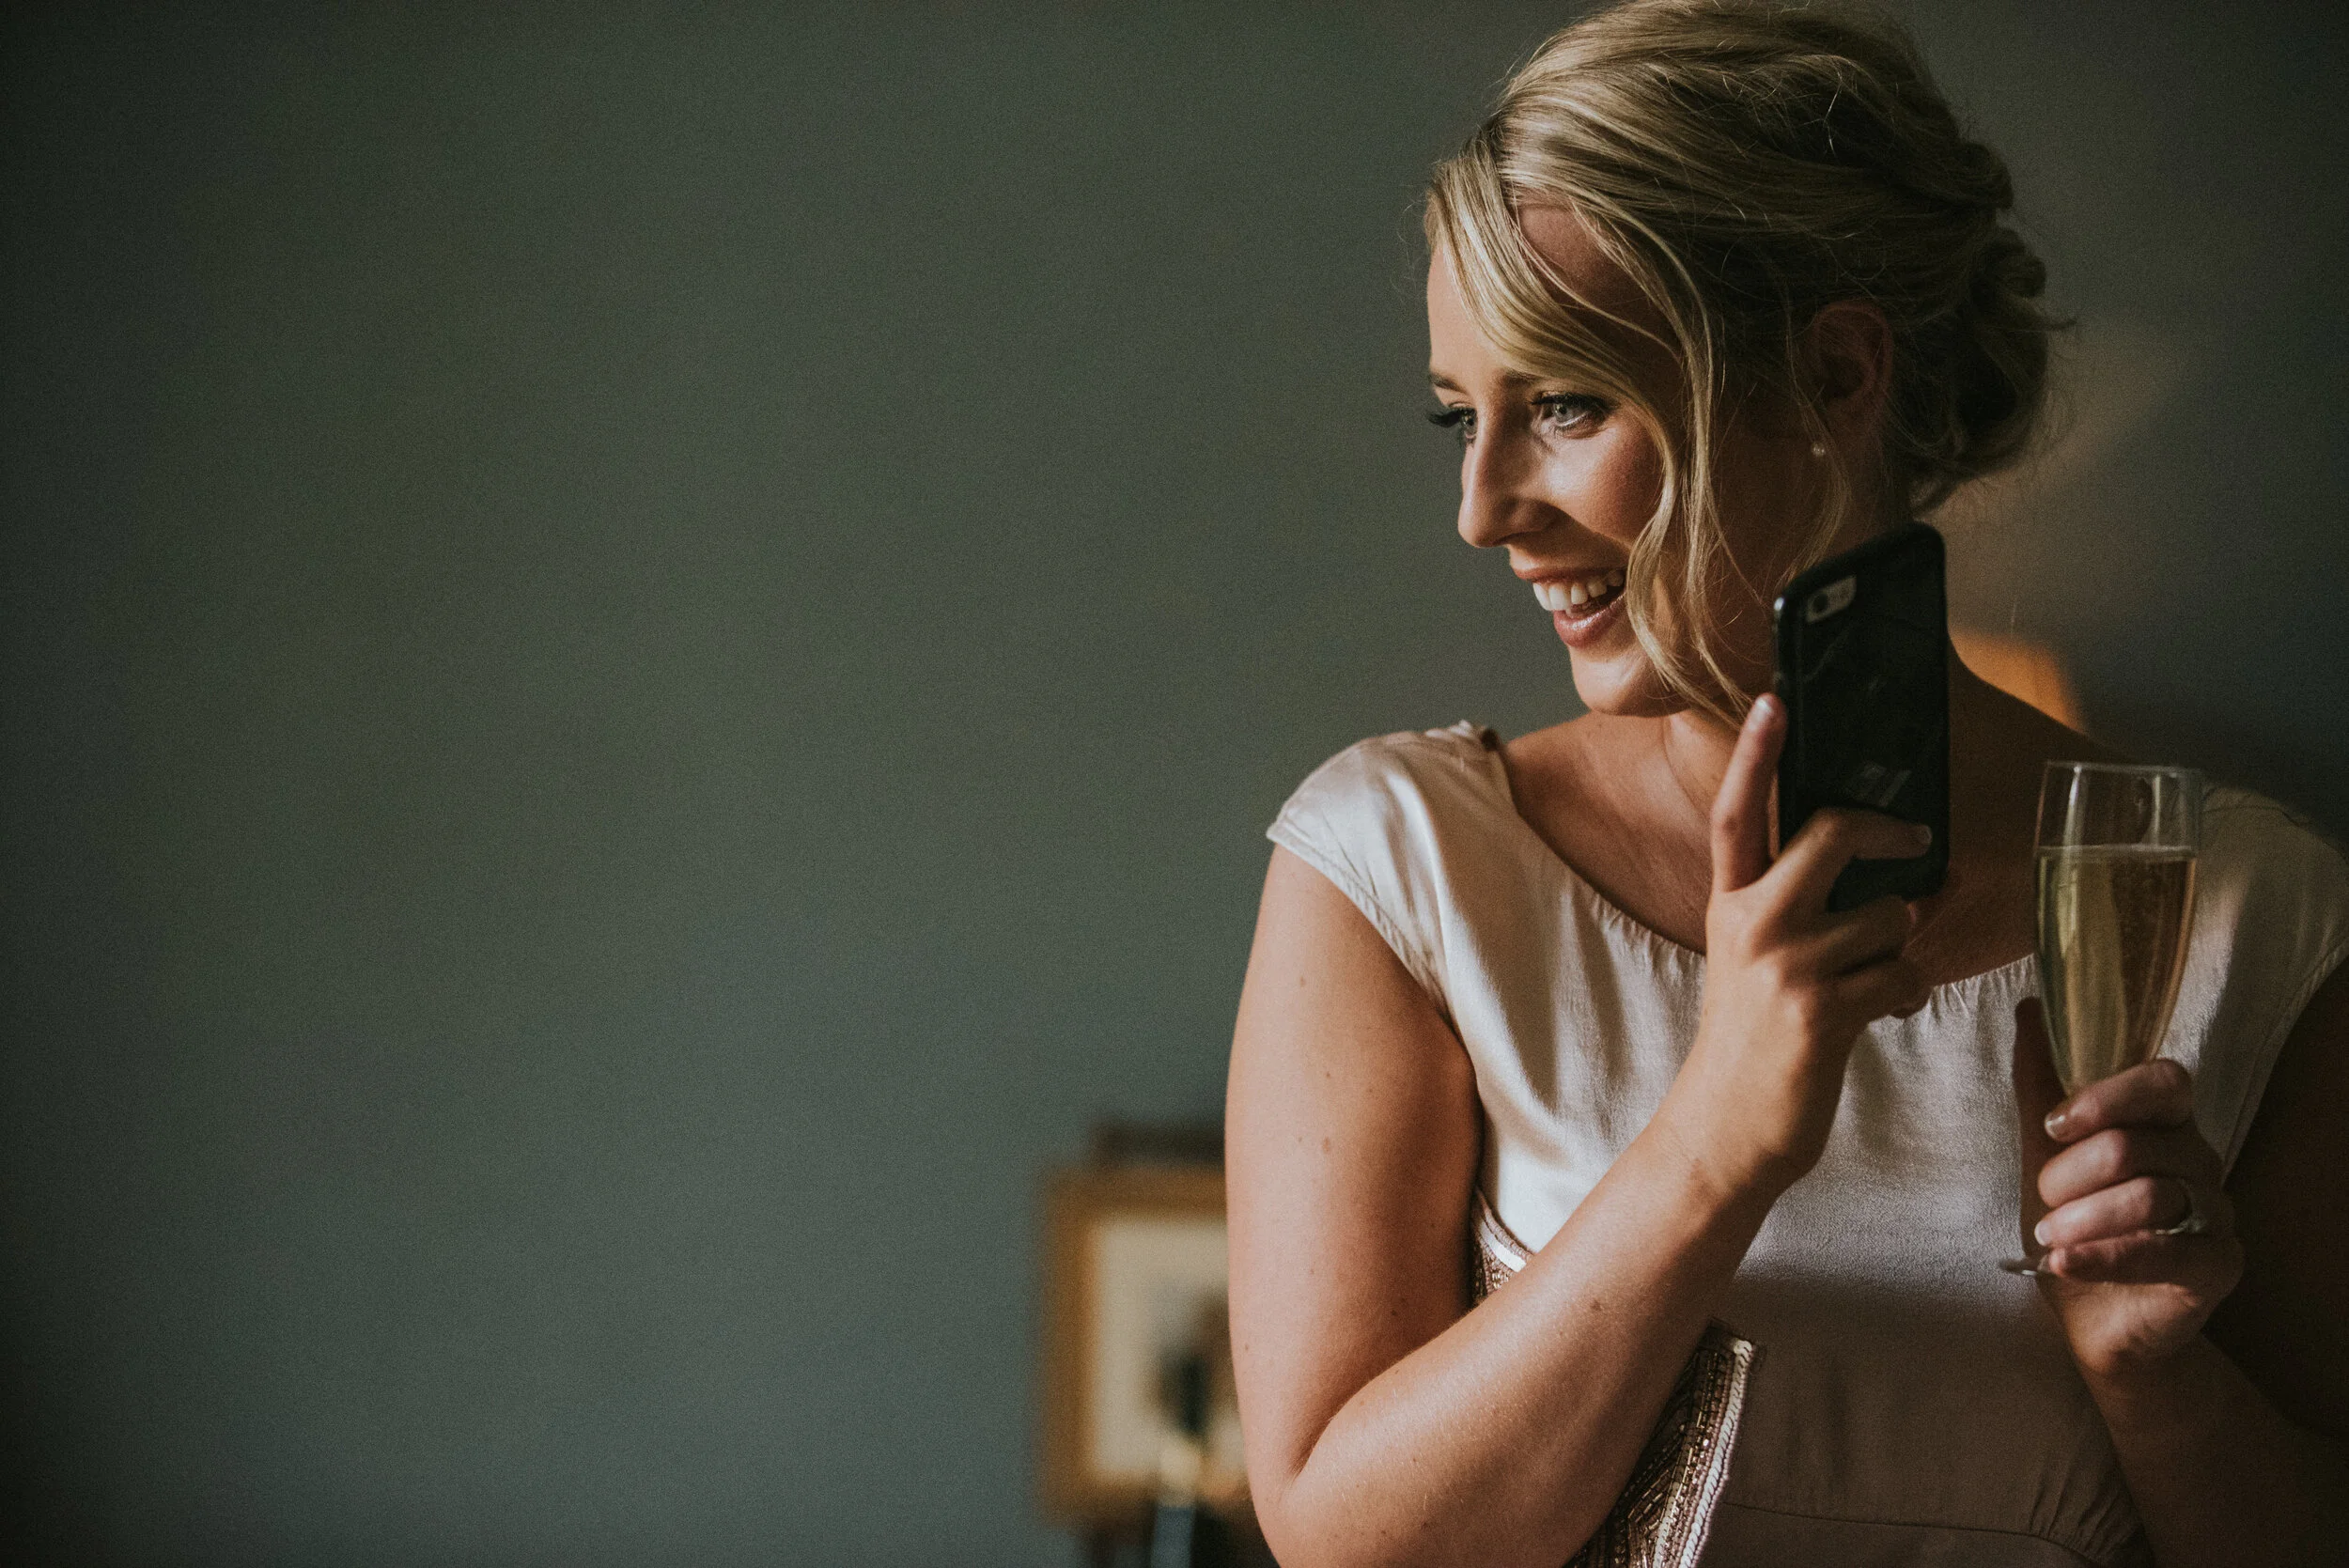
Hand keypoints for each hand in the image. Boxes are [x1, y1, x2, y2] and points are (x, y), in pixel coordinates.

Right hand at [1658, 696, 1932, 1199]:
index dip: (1756, 753)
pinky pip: (1905, 975)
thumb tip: (1875, 863)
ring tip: (1876, 979)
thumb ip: (1789, 904)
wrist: (1724, 1131)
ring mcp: (1785, 967)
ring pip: (1889, 915)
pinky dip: (1908, 994)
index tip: (1776, 699)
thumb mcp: (1748, 958)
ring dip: (1901, 946)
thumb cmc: (1751, 1041)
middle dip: (1888, 831)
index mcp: (1729, 903)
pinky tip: (1883, 1013)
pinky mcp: (1822, 1012)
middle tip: (1911, 839)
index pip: (1739, 811)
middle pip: (1832, 833)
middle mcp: (1751, 924)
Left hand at [2012, 997, 2244, 1380]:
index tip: (2054, 1124)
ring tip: (2049, 1238)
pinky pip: (2166, 1253)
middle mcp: (2200, 1161)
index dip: (2108, 1096)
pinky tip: (2064, 1263)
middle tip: (2044, 1201)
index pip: (2164, 1081)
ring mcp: (2216, 1214)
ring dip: (2083, 1218)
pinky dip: (2103, 1256)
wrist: (2092, 1315)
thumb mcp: (2045, 1151)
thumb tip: (2029, 1007)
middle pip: (2138, 1145)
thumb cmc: (2076, 1223)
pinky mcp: (2217, 1267)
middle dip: (2071, 1173)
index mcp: (2165, 1123)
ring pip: (2151, 1197)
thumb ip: (2041, 1083)